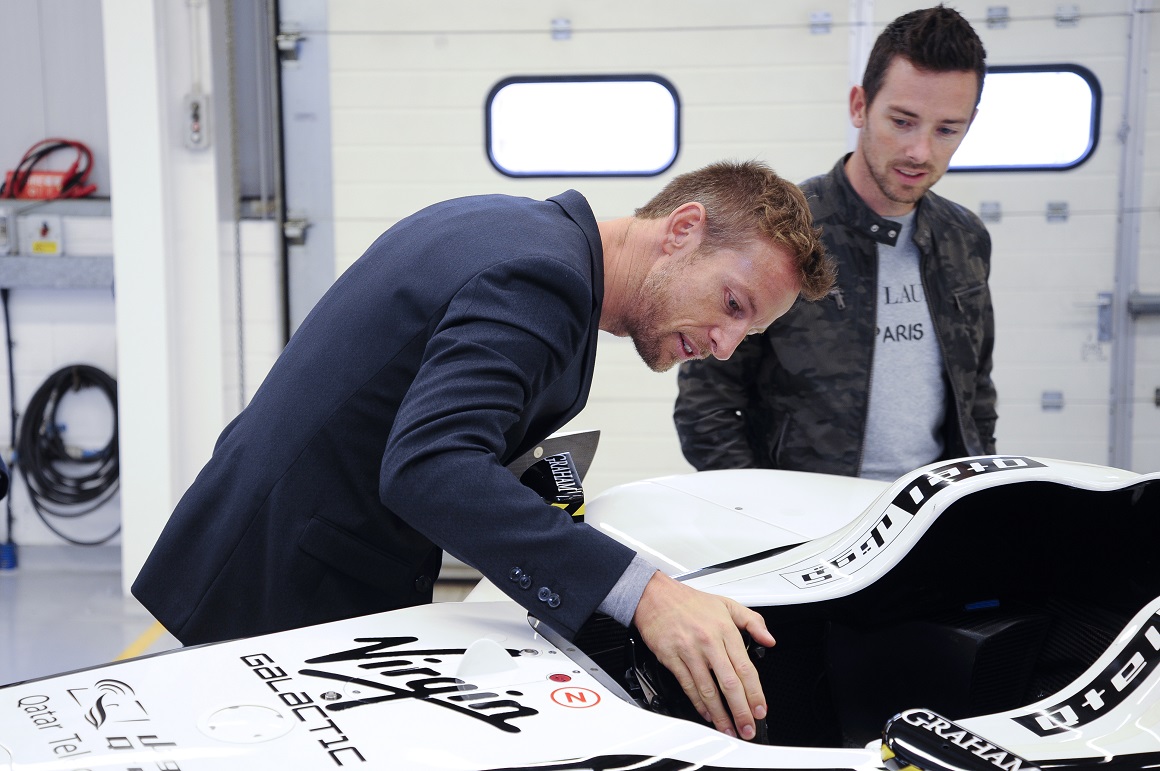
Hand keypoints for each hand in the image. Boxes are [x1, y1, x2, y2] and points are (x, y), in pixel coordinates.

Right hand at [632, 571, 775, 739]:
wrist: (655, 595)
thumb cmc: (689, 601)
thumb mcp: (726, 603)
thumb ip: (752, 621)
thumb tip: (769, 639)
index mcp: (724, 629)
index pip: (745, 668)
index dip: (754, 692)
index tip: (760, 709)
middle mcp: (708, 641)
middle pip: (729, 683)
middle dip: (740, 710)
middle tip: (748, 728)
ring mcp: (689, 651)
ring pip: (707, 689)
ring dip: (719, 714)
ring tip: (728, 728)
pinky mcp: (671, 658)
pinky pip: (687, 685)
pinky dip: (698, 703)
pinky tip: (706, 713)